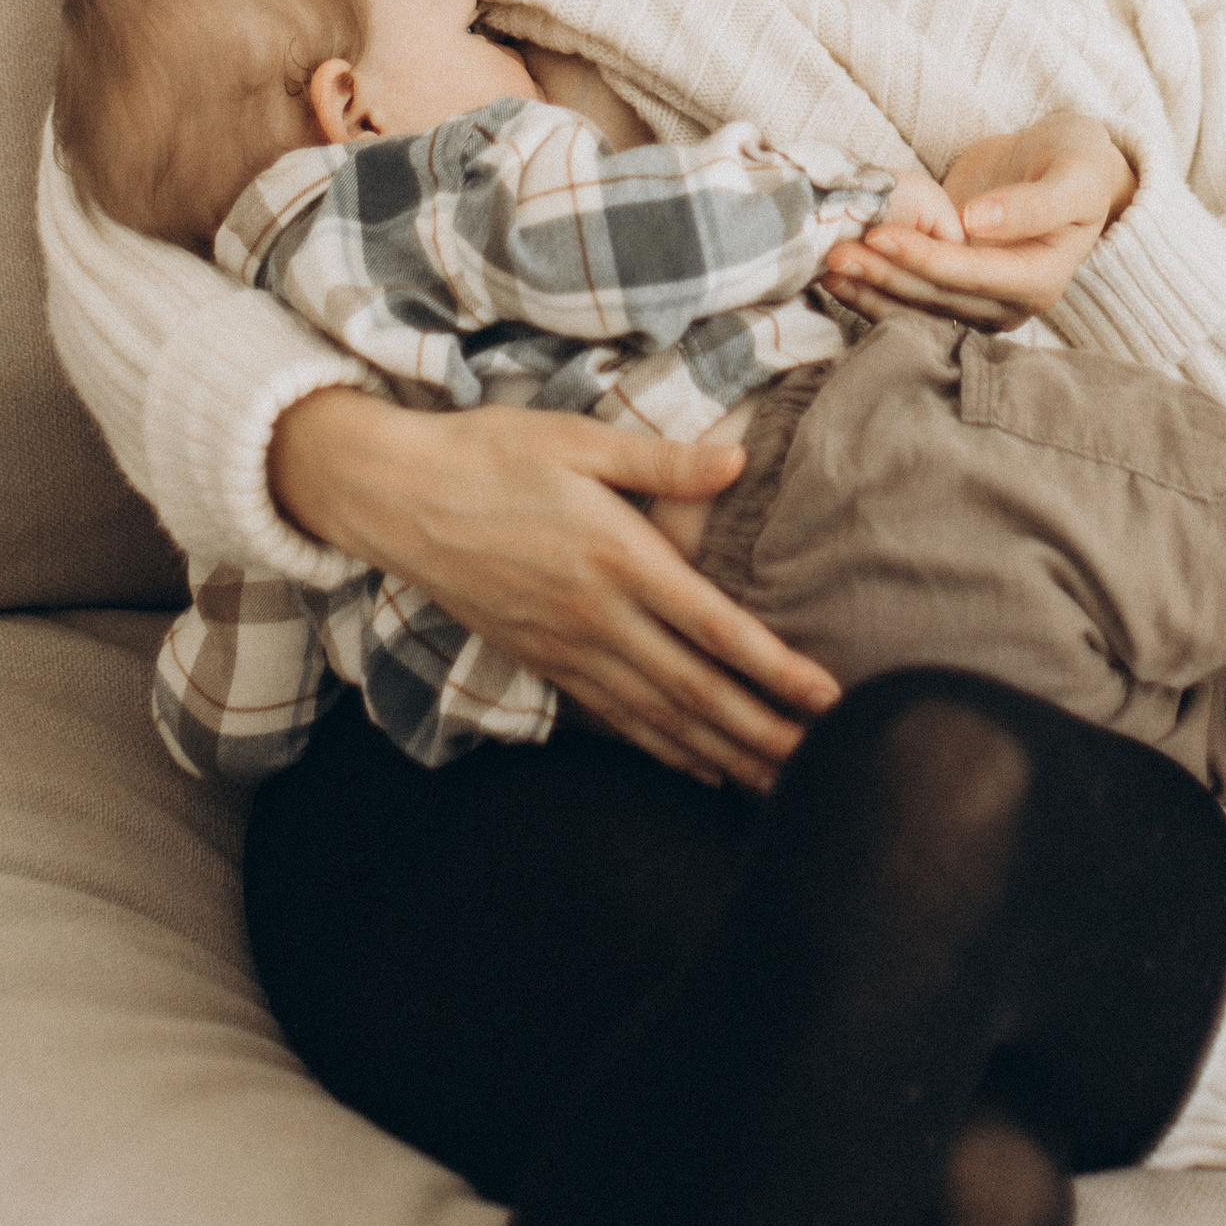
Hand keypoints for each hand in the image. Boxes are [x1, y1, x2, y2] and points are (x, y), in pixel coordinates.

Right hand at [268, 383, 837, 791]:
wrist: (397, 497)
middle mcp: (596, 616)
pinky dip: (663, 751)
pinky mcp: (542, 663)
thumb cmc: (490, 453)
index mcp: (616, 555)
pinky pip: (614, 719)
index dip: (775, 669)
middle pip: (697, 692)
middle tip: (825, 768)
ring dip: (725, 755)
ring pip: (660, 719)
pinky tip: (700, 768)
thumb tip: (739, 459)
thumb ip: (662, 460)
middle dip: (766, 734)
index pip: (713, 628)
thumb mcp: (577, 439)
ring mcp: (566, 649)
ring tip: (780, 787)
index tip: (828, 698)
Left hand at [821, 112, 1136, 331]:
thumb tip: (975, 223)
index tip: (879, 236)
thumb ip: (1032, 204)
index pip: (972, 276)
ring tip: (825, 267)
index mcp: (1040, 279)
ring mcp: (978, 301)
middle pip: (937, 298)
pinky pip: (911, 296)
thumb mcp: (1073, 175)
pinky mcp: (954, 288)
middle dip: (885, 277)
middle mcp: (1007, 302)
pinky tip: (836, 276)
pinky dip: (874, 288)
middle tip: (835, 253)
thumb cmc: (1076, 163)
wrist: (1068, 164)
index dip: (924, 260)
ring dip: (870, 291)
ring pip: (918, 308)